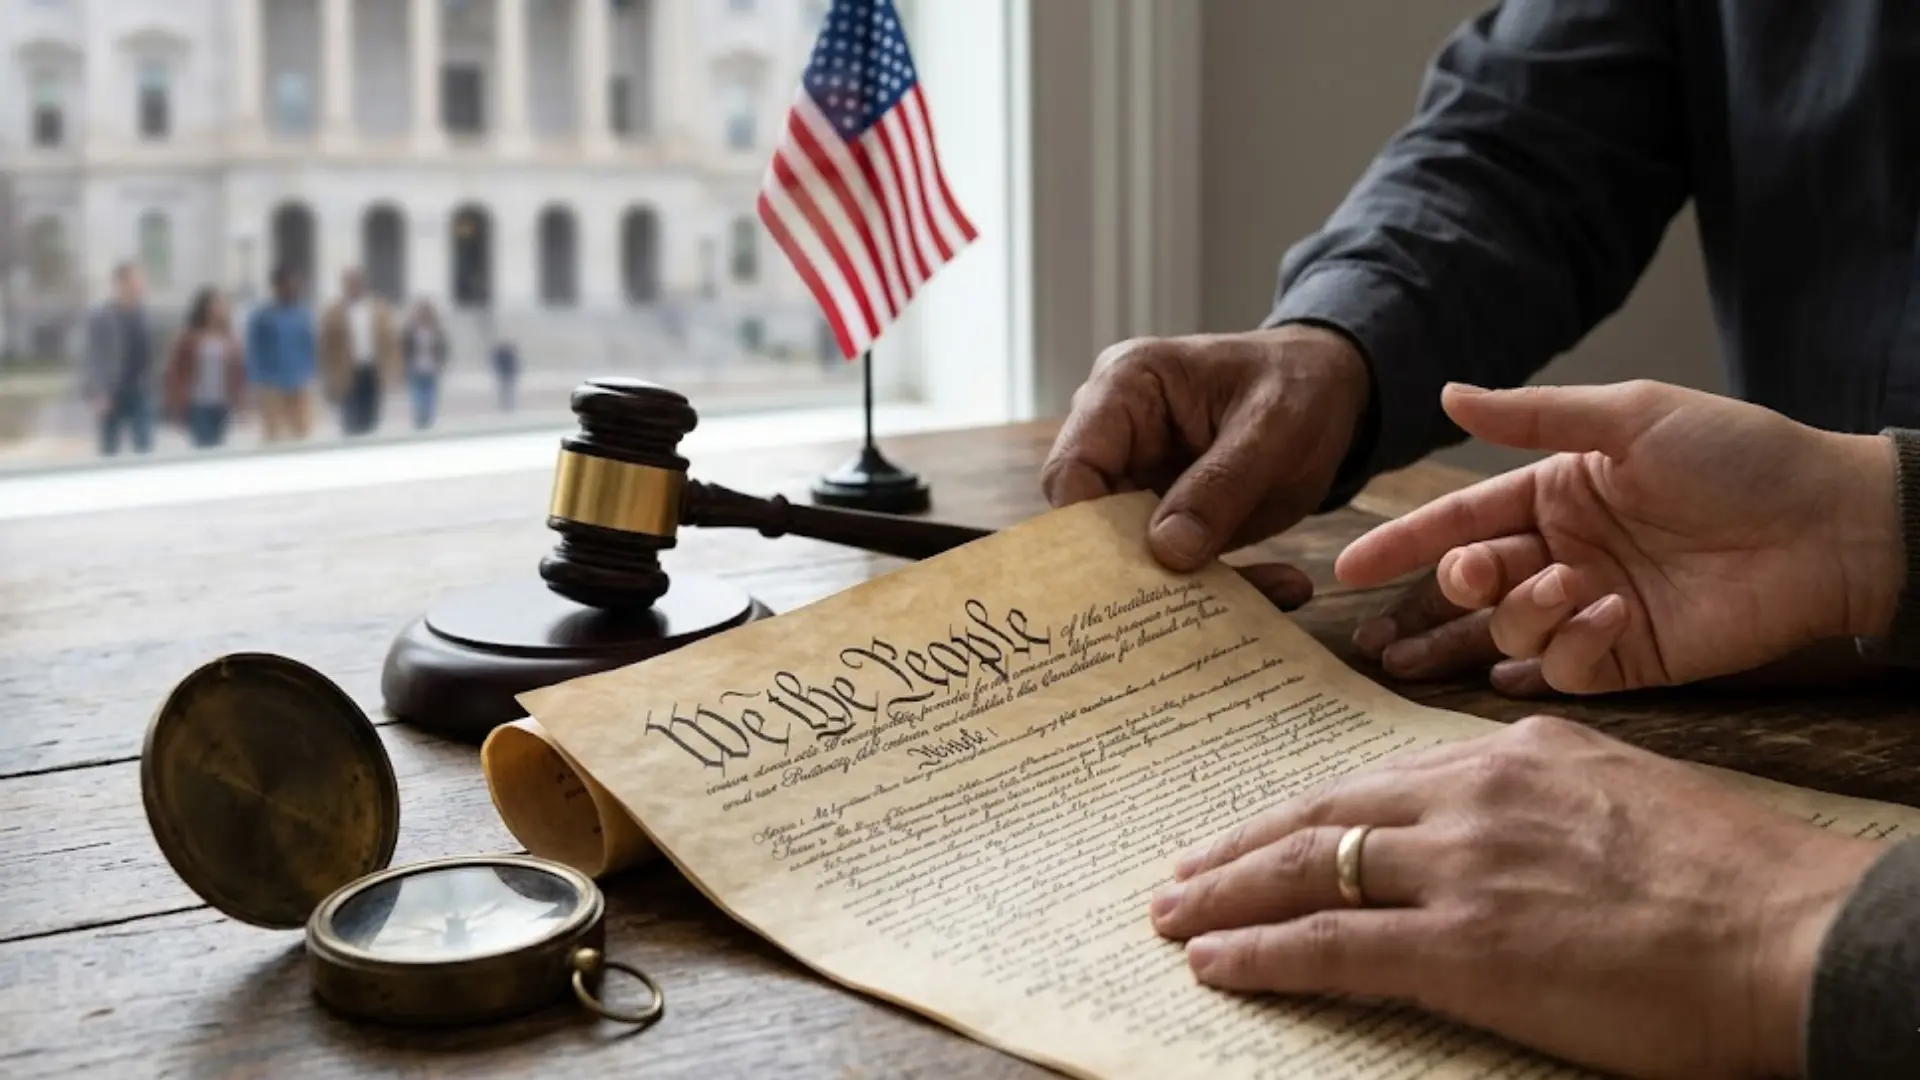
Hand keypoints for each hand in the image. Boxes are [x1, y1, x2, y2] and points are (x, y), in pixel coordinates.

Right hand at [1041, 325, 1372, 608]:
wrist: (1332, 389)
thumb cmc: (1297, 384)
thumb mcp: (1273, 427)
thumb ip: (1221, 484)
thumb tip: (1167, 550)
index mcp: (1124, 389)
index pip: (1073, 466)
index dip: (1086, 527)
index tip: (1128, 576)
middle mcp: (1117, 436)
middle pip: (1092, 520)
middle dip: (1136, 569)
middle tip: (1189, 608)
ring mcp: (1139, 479)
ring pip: (1132, 553)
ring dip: (1189, 585)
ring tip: (1259, 597)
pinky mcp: (1166, 517)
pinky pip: (1175, 564)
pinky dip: (1222, 582)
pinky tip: (1279, 587)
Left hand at [1150, 715, 1882, 1078]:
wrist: (1792, 933)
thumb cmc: (1732, 882)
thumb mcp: (1622, 799)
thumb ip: (1538, 804)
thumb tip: (1484, 831)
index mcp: (1513, 757)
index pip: (1374, 783)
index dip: (1303, 814)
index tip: (1258, 834)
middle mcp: (1473, 797)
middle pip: (1320, 816)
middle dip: (1239, 847)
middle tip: (1178, 870)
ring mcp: (1463, 869)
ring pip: (1307, 871)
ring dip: (1225, 895)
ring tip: (1172, 915)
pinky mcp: (1466, 947)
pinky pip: (1330, 944)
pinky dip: (1259, 952)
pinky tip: (1215, 962)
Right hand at [1334, 381, 1902, 693]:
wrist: (1830, 525)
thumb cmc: (1738, 457)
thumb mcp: (1628, 417)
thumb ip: (1531, 417)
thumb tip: (1447, 395)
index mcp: (1555, 494)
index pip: (1457, 521)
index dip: (1401, 544)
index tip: (1348, 567)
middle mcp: (1561, 554)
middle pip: (1468, 585)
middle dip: (1449, 589)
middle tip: (1469, 578)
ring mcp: (1589, 609)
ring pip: (1507, 630)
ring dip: (1522, 610)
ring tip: (1570, 585)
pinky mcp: (1627, 657)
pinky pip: (1563, 668)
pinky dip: (1567, 648)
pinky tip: (1598, 619)